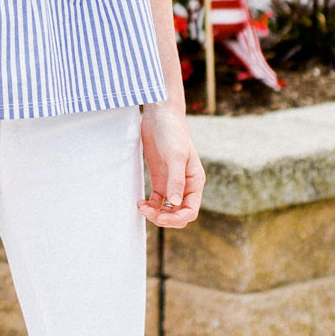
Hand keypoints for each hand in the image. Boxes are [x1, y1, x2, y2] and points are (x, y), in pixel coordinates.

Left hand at [139, 102, 202, 227]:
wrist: (160, 116)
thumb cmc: (172, 133)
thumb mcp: (175, 156)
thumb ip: (176, 180)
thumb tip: (175, 203)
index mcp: (195, 182)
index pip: (191, 210)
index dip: (177, 219)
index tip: (161, 217)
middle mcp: (185, 186)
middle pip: (178, 213)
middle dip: (165, 218)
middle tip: (147, 212)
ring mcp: (171, 183)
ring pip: (166, 209)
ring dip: (155, 214)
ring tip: (142, 207)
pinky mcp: (159, 179)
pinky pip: (156, 201)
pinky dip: (149, 206)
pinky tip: (140, 203)